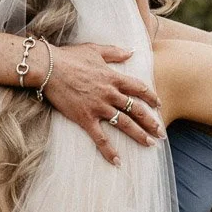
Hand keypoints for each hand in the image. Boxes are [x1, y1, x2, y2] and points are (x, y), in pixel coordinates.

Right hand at [44, 43, 164, 163]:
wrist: (49, 67)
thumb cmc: (70, 57)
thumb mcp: (95, 49)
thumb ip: (114, 52)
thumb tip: (130, 51)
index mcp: (113, 77)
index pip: (139, 88)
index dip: (152, 97)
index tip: (159, 105)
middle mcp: (110, 93)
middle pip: (137, 109)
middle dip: (151, 122)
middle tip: (162, 132)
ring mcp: (99, 107)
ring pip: (125, 124)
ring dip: (139, 135)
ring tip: (151, 144)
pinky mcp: (85, 118)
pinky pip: (100, 138)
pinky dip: (109, 150)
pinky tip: (118, 161)